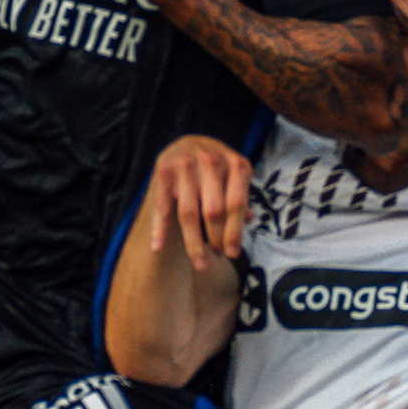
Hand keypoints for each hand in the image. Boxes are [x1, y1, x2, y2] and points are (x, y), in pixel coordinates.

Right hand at [146, 136, 250, 270]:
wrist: (188, 143)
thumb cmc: (218, 168)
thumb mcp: (235, 178)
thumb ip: (241, 198)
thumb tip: (249, 222)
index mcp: (236, 163)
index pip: (236, 204)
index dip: (234, 232)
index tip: (233, 254)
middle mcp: (211, 160)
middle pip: (214, 211)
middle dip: (217, 240)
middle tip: (218, 257)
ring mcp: (185, 164)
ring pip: (189, 214)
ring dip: (194, 244)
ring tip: (201, 265)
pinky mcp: (163, 169)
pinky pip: (163, 207)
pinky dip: (159, 229)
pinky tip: (158, 248)